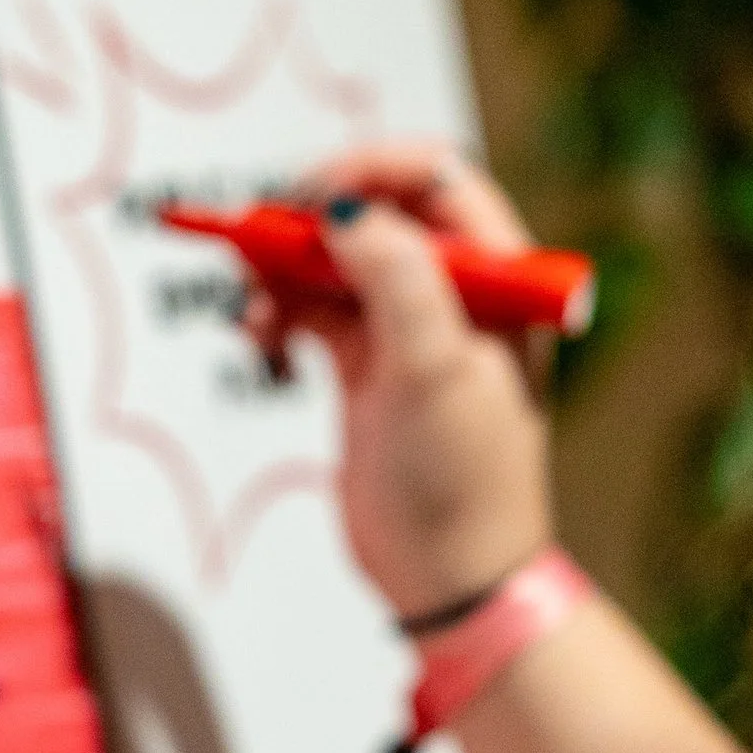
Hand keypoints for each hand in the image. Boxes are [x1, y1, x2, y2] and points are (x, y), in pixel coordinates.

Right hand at [271, 142, 554, 619]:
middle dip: (312, 217)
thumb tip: (345, 207)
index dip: (372, 171)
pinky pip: (313, 307)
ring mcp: (408, 328)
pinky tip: (260, 331)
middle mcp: (457, 292)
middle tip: (260, 237)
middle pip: (376, 212)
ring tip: (253, 302)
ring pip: (335, 259)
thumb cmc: (466, 482)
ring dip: (285, 267)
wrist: (450, 581)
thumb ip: (397, 280)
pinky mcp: (367, 366)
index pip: (437, 181)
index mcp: (500, 279)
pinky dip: (280, 308)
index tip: (311, 193)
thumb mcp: (437, 370)